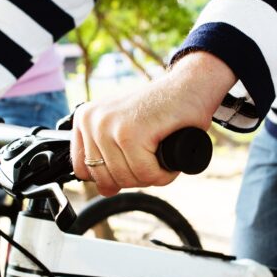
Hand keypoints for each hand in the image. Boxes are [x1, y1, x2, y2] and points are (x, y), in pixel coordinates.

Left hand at [71, 52, 234, 195]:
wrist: (192, 85)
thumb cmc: (162, 109)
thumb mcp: (126, 131)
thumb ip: (110, 158)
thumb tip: (105, 191)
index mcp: (85, 118)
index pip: (84, 169)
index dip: (111, 176)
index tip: (133, 163)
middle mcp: (91, 120)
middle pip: (106, 178)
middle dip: (135, 178)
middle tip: (154, 159)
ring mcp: (108, 125)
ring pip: (126, 178)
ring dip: (151, 177)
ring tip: (162, 157)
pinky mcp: (130, 133)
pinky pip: (145, 173)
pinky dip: (163, 174)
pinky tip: (170, 161)